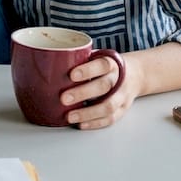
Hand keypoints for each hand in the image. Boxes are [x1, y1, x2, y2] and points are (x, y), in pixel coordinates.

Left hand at [61, 43, 180, 129]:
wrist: (135, 74)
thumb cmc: (105, 66)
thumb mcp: (96, 56)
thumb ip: (78, 59)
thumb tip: (44, 63)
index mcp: (111, 63)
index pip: (101, 65)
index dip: (87, 70)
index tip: (71, 75)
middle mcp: (118, 79)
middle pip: (103, 86)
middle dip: (82, 93)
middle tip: (63, 98)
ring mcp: (122, 96)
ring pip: (108, 106)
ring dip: (88, 113)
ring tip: (69, 116)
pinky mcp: (123, 110)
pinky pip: (111, 119)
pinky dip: (95, 123)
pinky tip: (81, 124)